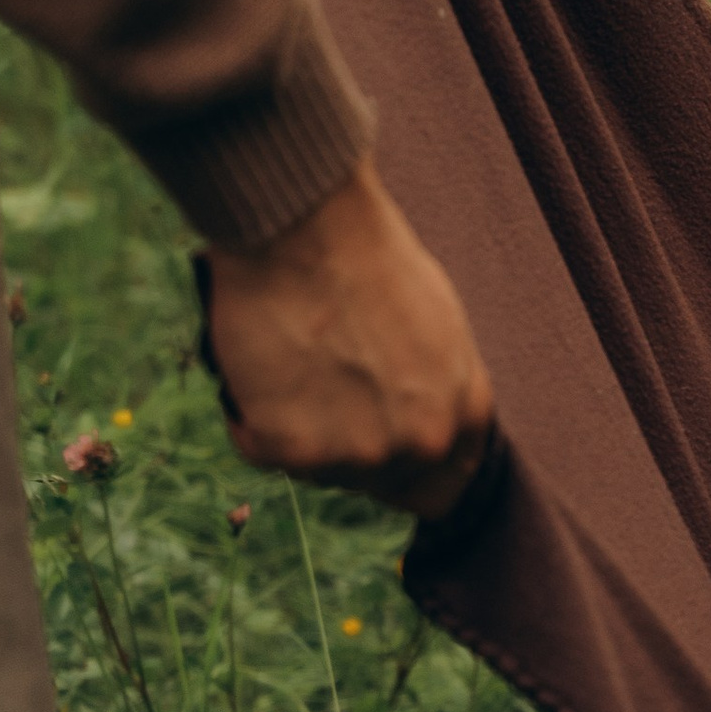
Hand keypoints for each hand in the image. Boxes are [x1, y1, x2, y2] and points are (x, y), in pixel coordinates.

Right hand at [202, 160, 495, 515]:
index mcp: (461, 416)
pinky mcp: (291, 450)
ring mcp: (355, 454)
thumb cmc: (369, 257)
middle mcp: (417, 446)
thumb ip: (437, 388)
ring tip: (293, 357)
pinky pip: (259, 447)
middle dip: (346, 446)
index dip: (403, 467)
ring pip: (316, 468)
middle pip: (373, 480)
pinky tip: (259, 359)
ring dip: (297, 429)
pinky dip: (249, 414)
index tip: (373, 443)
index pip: (440, 486)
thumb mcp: (441, 326)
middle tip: (319, 387)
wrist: (307, 225)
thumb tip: (418, 417)